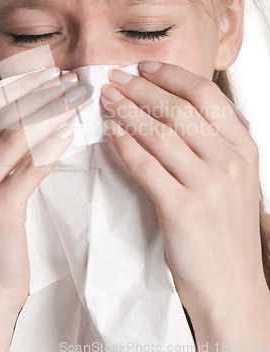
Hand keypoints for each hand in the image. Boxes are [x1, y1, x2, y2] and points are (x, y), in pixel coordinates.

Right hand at [0, 68, 86, 315]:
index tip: (49, 72)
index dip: (20, 85)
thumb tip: (28, 116)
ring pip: (16, 135)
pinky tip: (70, 132)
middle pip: (2, 114)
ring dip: (51, 112)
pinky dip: (51, 145)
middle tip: (71, 79)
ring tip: (77, 98)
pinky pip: (28, 167)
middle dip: (40, 92)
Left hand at [100, 61, 266, 313]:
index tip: (143, 67)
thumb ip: (216, 141)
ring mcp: (208, 185)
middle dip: (140, 88)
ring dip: (127, 111)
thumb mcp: (235, 177)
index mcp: (244, 147)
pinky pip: (146, 165)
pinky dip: (125, 145)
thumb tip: (177, 105)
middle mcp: (229, 160)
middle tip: (114, 78)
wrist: (231, 284)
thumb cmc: (226, 229)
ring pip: (159, 133)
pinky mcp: (182, 209)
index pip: (205, 94)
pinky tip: (111, 133)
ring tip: (107, 99)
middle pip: (178, 108)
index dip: (170, 75)